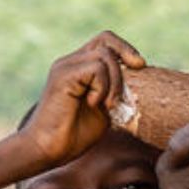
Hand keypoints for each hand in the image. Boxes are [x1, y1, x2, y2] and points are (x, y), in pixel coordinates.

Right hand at [22, 33, 142, 168]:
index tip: (140, 66)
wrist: (49, 150)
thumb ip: (116, 90)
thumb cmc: (75, 135)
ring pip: (104, 55)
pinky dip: (102, 87)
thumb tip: (137, 79)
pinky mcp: (62, 75)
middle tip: (125, 87)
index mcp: (79, 67)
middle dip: (126, 57)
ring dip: (114, 82)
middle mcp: (70, 62)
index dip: (125, 49)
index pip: (105, 41)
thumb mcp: (104, 109)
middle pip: (106, 39)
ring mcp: (65, 67)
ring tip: (106, 104)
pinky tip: (92, 103)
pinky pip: (96, 68)